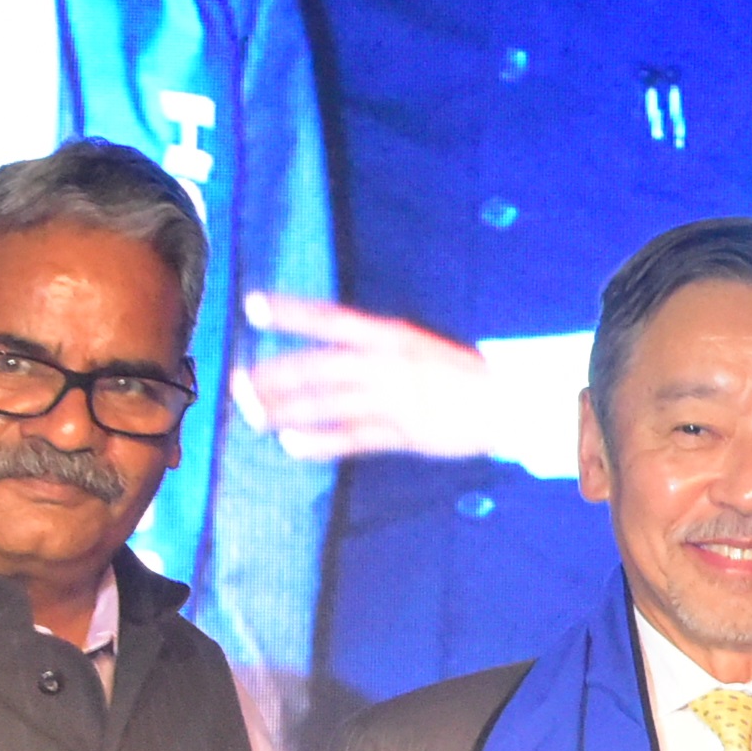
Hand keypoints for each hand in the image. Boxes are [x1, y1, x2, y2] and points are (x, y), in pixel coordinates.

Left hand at [233, 295, 523, 463]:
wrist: (513, 400)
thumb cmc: (464, 374)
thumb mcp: (418, 348)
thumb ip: (376, 352)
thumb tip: (329, 356)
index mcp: (391, 336)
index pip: (331, 319)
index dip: (291, 312)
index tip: (253, 306)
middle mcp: (387, 364)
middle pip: (318, 367)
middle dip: (274, 375)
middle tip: (238, 382)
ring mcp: (396, 399)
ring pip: (327, 403)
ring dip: (285, 409)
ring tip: (252, 413)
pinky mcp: (406, 432)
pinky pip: (354, 438)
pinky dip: (320, 441)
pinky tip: (291, 444)